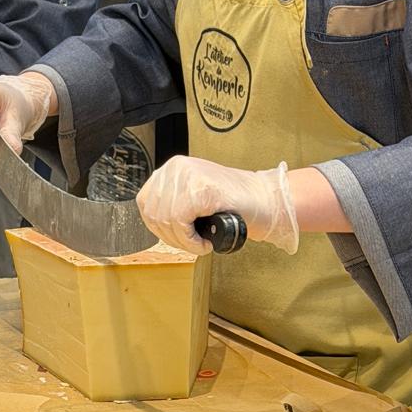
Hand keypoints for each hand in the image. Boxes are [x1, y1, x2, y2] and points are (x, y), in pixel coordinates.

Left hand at [136, 155, 298, 255]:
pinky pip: (181, 223)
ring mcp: (189, 175)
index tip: (176, 238)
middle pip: (154, 214)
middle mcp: (176, 167)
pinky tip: (205, 243)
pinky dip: (191, 241)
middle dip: (172, 238)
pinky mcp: (202, 188)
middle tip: (192, 244)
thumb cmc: (233, 204)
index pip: (145, 203)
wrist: (265, 200)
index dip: (158, 227)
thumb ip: (173, 200)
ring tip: (200, 243)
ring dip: (183, 242)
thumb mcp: (194, 195)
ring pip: (167, 220)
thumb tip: (154, 222)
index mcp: (172, 168)